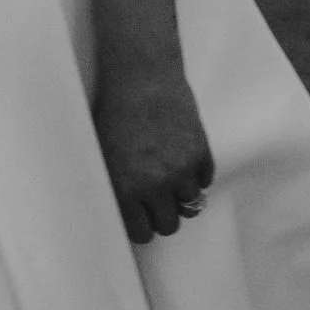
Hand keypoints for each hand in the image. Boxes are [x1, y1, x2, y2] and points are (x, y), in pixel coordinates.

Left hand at [94, 56, 214, 244]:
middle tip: (158, 201)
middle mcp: (154, 186)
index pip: (142, 233)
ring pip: (191, 205)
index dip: (142, 226)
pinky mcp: (200, 153)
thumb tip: (127, 212)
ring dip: (182, 195)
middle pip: (169, 225)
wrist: (141, 76)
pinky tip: (184, 159)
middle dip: (163, 215)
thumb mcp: (104, 154)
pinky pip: (205, 181)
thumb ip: (117, 186)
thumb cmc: (115, 111)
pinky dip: (197, 175)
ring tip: (172, 178)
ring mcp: (180, 171)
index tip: (142, 219)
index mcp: (124, 189)